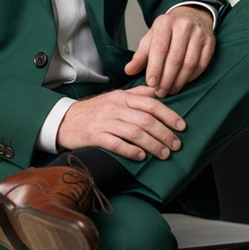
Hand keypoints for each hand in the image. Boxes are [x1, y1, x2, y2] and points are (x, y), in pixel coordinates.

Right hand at [56, 85, 185, 160]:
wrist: (66, 120)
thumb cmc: (95, 110)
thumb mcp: (115, 97)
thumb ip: (137, 94)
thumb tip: (159, 92)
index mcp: (122, 96)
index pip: (151, 103)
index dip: (169, 115)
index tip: (182, 126)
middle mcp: (115, 107)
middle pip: (145, 119)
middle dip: (164, 133)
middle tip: (176, 145)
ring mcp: (104, 121)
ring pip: (134, 132)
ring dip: (152, 144)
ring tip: (164, 154)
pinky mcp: (95, 135)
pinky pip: (116, 143)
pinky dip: (131, 150)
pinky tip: (141, 157)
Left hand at [124, 5, 215, 97]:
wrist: (191, 17)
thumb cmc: (167, 32)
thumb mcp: (150, 38)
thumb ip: (140, 56)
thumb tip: (128, 71)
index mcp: (164, 23)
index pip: (159, 48)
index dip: (155, 68)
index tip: (150, 83)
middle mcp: (183, 26)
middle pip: (175, 58)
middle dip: (166, 79)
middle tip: (160, 92)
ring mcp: (198, 34)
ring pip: (189, 63)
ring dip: (179, 81)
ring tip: (170, 90)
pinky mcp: (210, 42)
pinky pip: (201, 65)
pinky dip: (191, 77)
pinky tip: (183, 82)